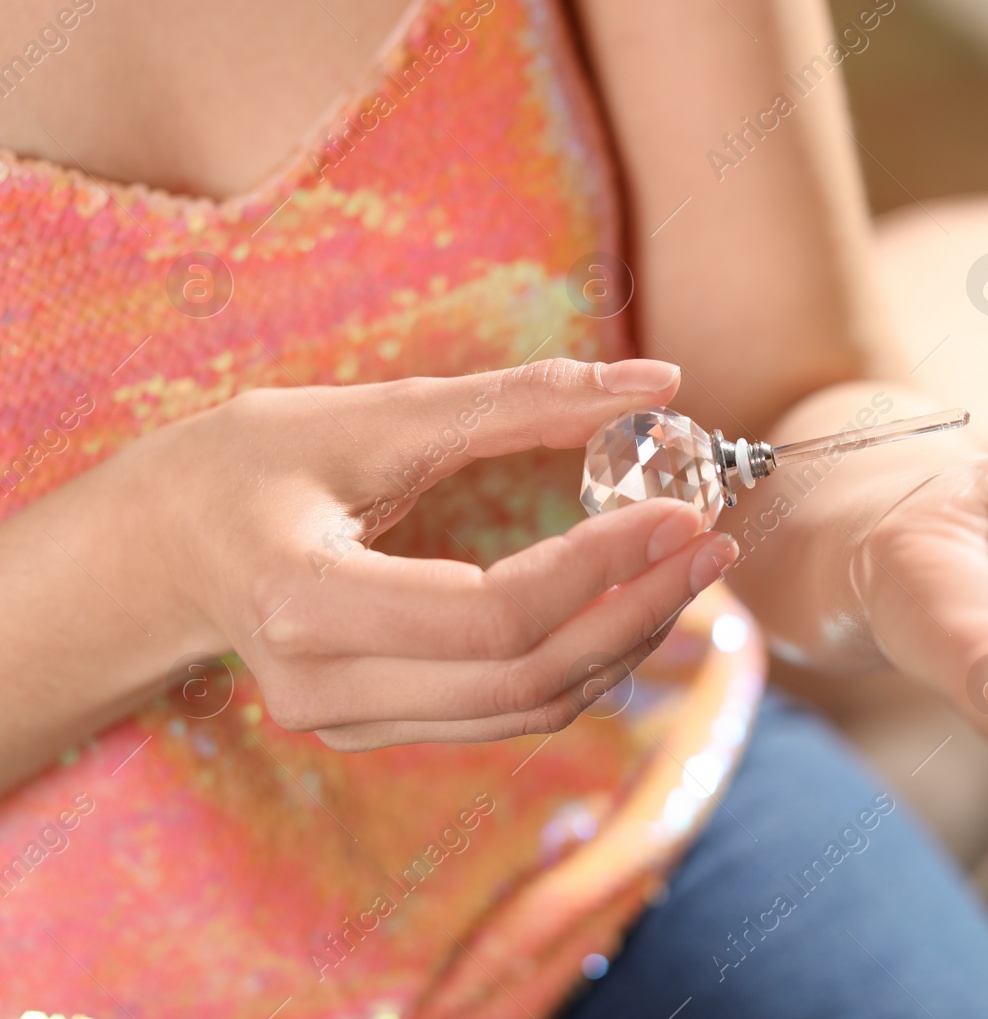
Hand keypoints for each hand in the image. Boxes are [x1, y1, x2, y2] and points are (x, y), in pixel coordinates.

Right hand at [76, 358, 736, 750]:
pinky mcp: (376, 725)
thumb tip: (655, 383)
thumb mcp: (368, 414)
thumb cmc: (241, 465)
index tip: (683, 509)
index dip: (602, 566)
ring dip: (624, 641)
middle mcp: (326, 689)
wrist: (152, 552)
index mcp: (305, 604)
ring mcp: (350, 723)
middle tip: (713, 544)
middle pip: (527, 677)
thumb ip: (514, 401)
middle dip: (638, 610)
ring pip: (528, 707)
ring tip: (686, 569)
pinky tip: (625, 603)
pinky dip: (581, 661)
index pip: (495, 614)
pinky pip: (506, 710)